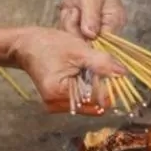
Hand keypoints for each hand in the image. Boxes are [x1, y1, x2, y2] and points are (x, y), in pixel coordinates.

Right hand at [11, 27, 125, 112]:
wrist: (26, 45)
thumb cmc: (49, 45)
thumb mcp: (78, 50)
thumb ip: (101, 63)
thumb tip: (123, 73)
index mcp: (58, 94)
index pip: (96, 100)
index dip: (108, 86)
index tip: (112, 71)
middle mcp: (56, 105)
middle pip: (93, 104)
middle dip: (100, 86)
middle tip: (95, 67)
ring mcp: (56, 106)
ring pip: (89, 103)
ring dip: (93, 87)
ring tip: (83, 68)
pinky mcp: (58, 102)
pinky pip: (81, 100)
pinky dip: (86, 87)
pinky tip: (78, 74)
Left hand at [57, 0, 125, 39]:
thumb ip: (91, 16)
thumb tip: (91, 35)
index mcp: (113, 22)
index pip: (101, 43)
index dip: (86, 38)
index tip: (77, 21)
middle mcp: (105, 29)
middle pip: (86, 42)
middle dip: (74, 27)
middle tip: (74, 10)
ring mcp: (92, 28)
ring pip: (75, 37)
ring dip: (69, 22)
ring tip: (73, 7)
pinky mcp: (82, 26)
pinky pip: (70, 30)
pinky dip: (66, 20)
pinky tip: (71, 8)